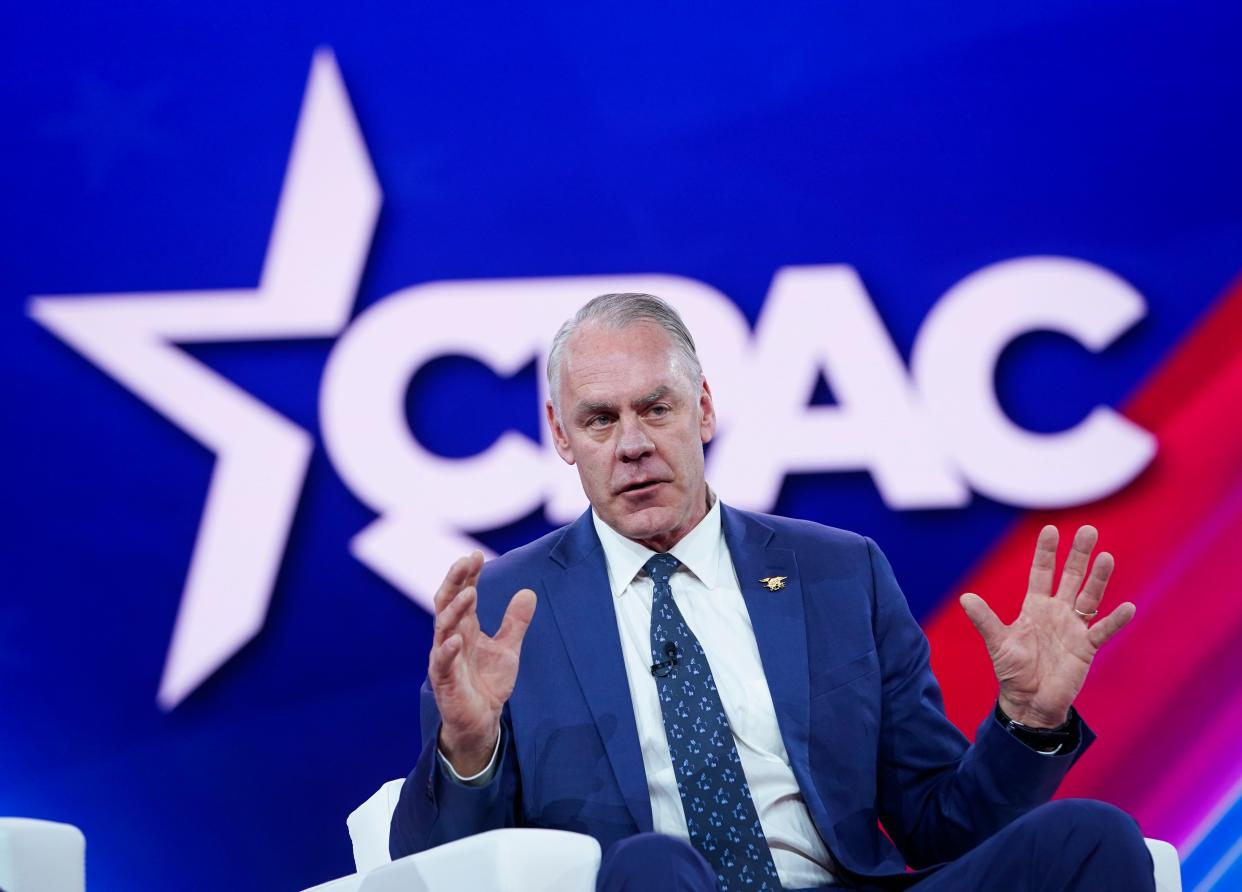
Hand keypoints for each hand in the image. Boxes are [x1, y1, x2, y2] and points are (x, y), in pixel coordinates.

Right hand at [428, 550, 536, 775]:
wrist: (482, 720)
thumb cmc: (488, 682)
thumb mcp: (508, 648)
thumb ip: (515, 622)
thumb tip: (529, 592)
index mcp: (465, 627)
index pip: (462, 594)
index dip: (467, 575)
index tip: (476, 555)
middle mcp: (451, 637)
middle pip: (446, 603)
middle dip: (454, 581)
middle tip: (465, 561)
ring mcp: (445, 658)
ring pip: (442, 628)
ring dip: (454, 610)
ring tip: (469, 593)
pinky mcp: (444, 680)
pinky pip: (442, 663)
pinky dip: (447, 651)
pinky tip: (455, 640)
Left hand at [960, 524, 1134, 728]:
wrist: (1029, 701)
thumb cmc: (1012, 671)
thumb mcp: (998, 642)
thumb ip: (985, 620)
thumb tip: (965, 598)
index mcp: (1034, 607)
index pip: (1041, 573)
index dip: (1046, 553)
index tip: (1050, 529)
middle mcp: (1057, 612)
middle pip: (1071, 577)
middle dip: (1078, 555)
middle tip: (1088, 530)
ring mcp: (1074, 628)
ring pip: (1090, 597)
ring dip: (1098, 578)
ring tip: (1106, 557)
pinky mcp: (1086, 647)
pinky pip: (1103, 630)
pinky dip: (1115, 620)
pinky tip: (1127, 607)